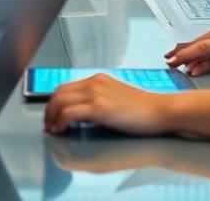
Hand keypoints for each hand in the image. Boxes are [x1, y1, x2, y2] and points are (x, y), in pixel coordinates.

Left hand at [43, 73, 174, 135]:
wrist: (161, 111)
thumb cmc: (144, 109)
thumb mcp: (116, 97)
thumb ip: (99, 99)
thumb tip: (82, 111)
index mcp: (98, 79)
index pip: (66, 87)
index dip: (54, 102)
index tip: (52, 116)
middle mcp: (94, 82)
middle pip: (59, 92)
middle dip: (49, 110)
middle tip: (48, 124)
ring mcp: (96, 93)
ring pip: (60, 101)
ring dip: (51, 117)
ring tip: (52, 129)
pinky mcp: (99, 107)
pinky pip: (69, 113)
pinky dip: (60, 122)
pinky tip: (61, 131)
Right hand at [165, 23, 209, 74]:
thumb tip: (192, 53)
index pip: (196, 44)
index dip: (183, 51)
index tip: (171, 58)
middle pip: (196, 51)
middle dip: (182, 56)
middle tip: (169, 63)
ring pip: (202, 59)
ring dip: (191, 64)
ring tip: (179, 69)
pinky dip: (201, 68)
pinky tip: (194, 71)